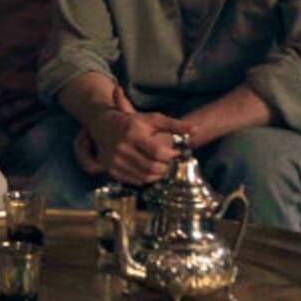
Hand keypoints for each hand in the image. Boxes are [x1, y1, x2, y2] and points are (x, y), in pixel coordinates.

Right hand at [73, 87, 192, 185]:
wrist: (104, 126)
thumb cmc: (134, 122)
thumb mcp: (153, 119)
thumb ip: (175, 125)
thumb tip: (196, 130)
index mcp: (132, 132)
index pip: (157, 152)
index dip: (170, 155)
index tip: (174, 152)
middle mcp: (121, 147)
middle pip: (152, 167)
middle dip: (165, 166)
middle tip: (167, 160)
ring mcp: (115, 160)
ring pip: (145, 176)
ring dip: (157, 173)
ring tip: (159, 164)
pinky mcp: (111, 170)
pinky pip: (135, 180)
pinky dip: (146, 177)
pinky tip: (148, 168)